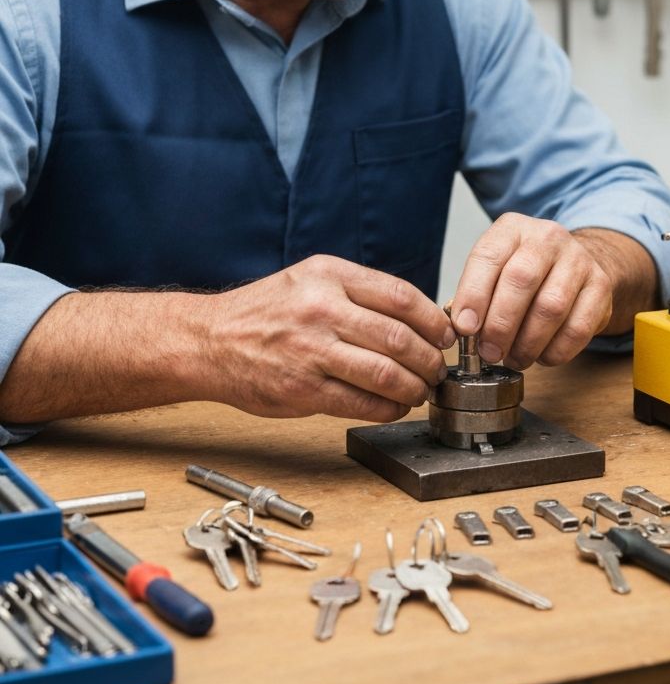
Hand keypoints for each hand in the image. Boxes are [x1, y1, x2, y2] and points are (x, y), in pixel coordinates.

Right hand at [205, 255, 454, 422]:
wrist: (208, 340)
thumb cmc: (265, 312)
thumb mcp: (312, 280)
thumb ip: (361, 293)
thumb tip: (420, 317)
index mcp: (329, 275)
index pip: (401, 297)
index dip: (434, 320)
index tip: (446, 335)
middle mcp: (321, 309)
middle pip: (399, 337)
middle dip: (430, 359)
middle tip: (438, 369)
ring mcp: (311, 351)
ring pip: (386, 373)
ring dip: (415, 387)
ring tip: (422, 390)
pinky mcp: (302, 390)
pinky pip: (361, 402)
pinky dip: (388, 408)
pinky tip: (396, 406)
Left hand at [450, 213, 612, 370]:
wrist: (575, 266)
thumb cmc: (525, 273)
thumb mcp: (495, 270)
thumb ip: (475, 295)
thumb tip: (463, 329)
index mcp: (512, 228)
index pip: (488, 257)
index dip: (473, 295)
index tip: (465, 328)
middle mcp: (547, 237)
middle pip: (520, 281)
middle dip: (500, 325)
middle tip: (489, 352)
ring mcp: (578, 260)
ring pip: (550, 308)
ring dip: (527, 343)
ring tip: (514, 358)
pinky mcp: (600, 286)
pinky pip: (578, 328)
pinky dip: (556, 351)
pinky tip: (542, 355)